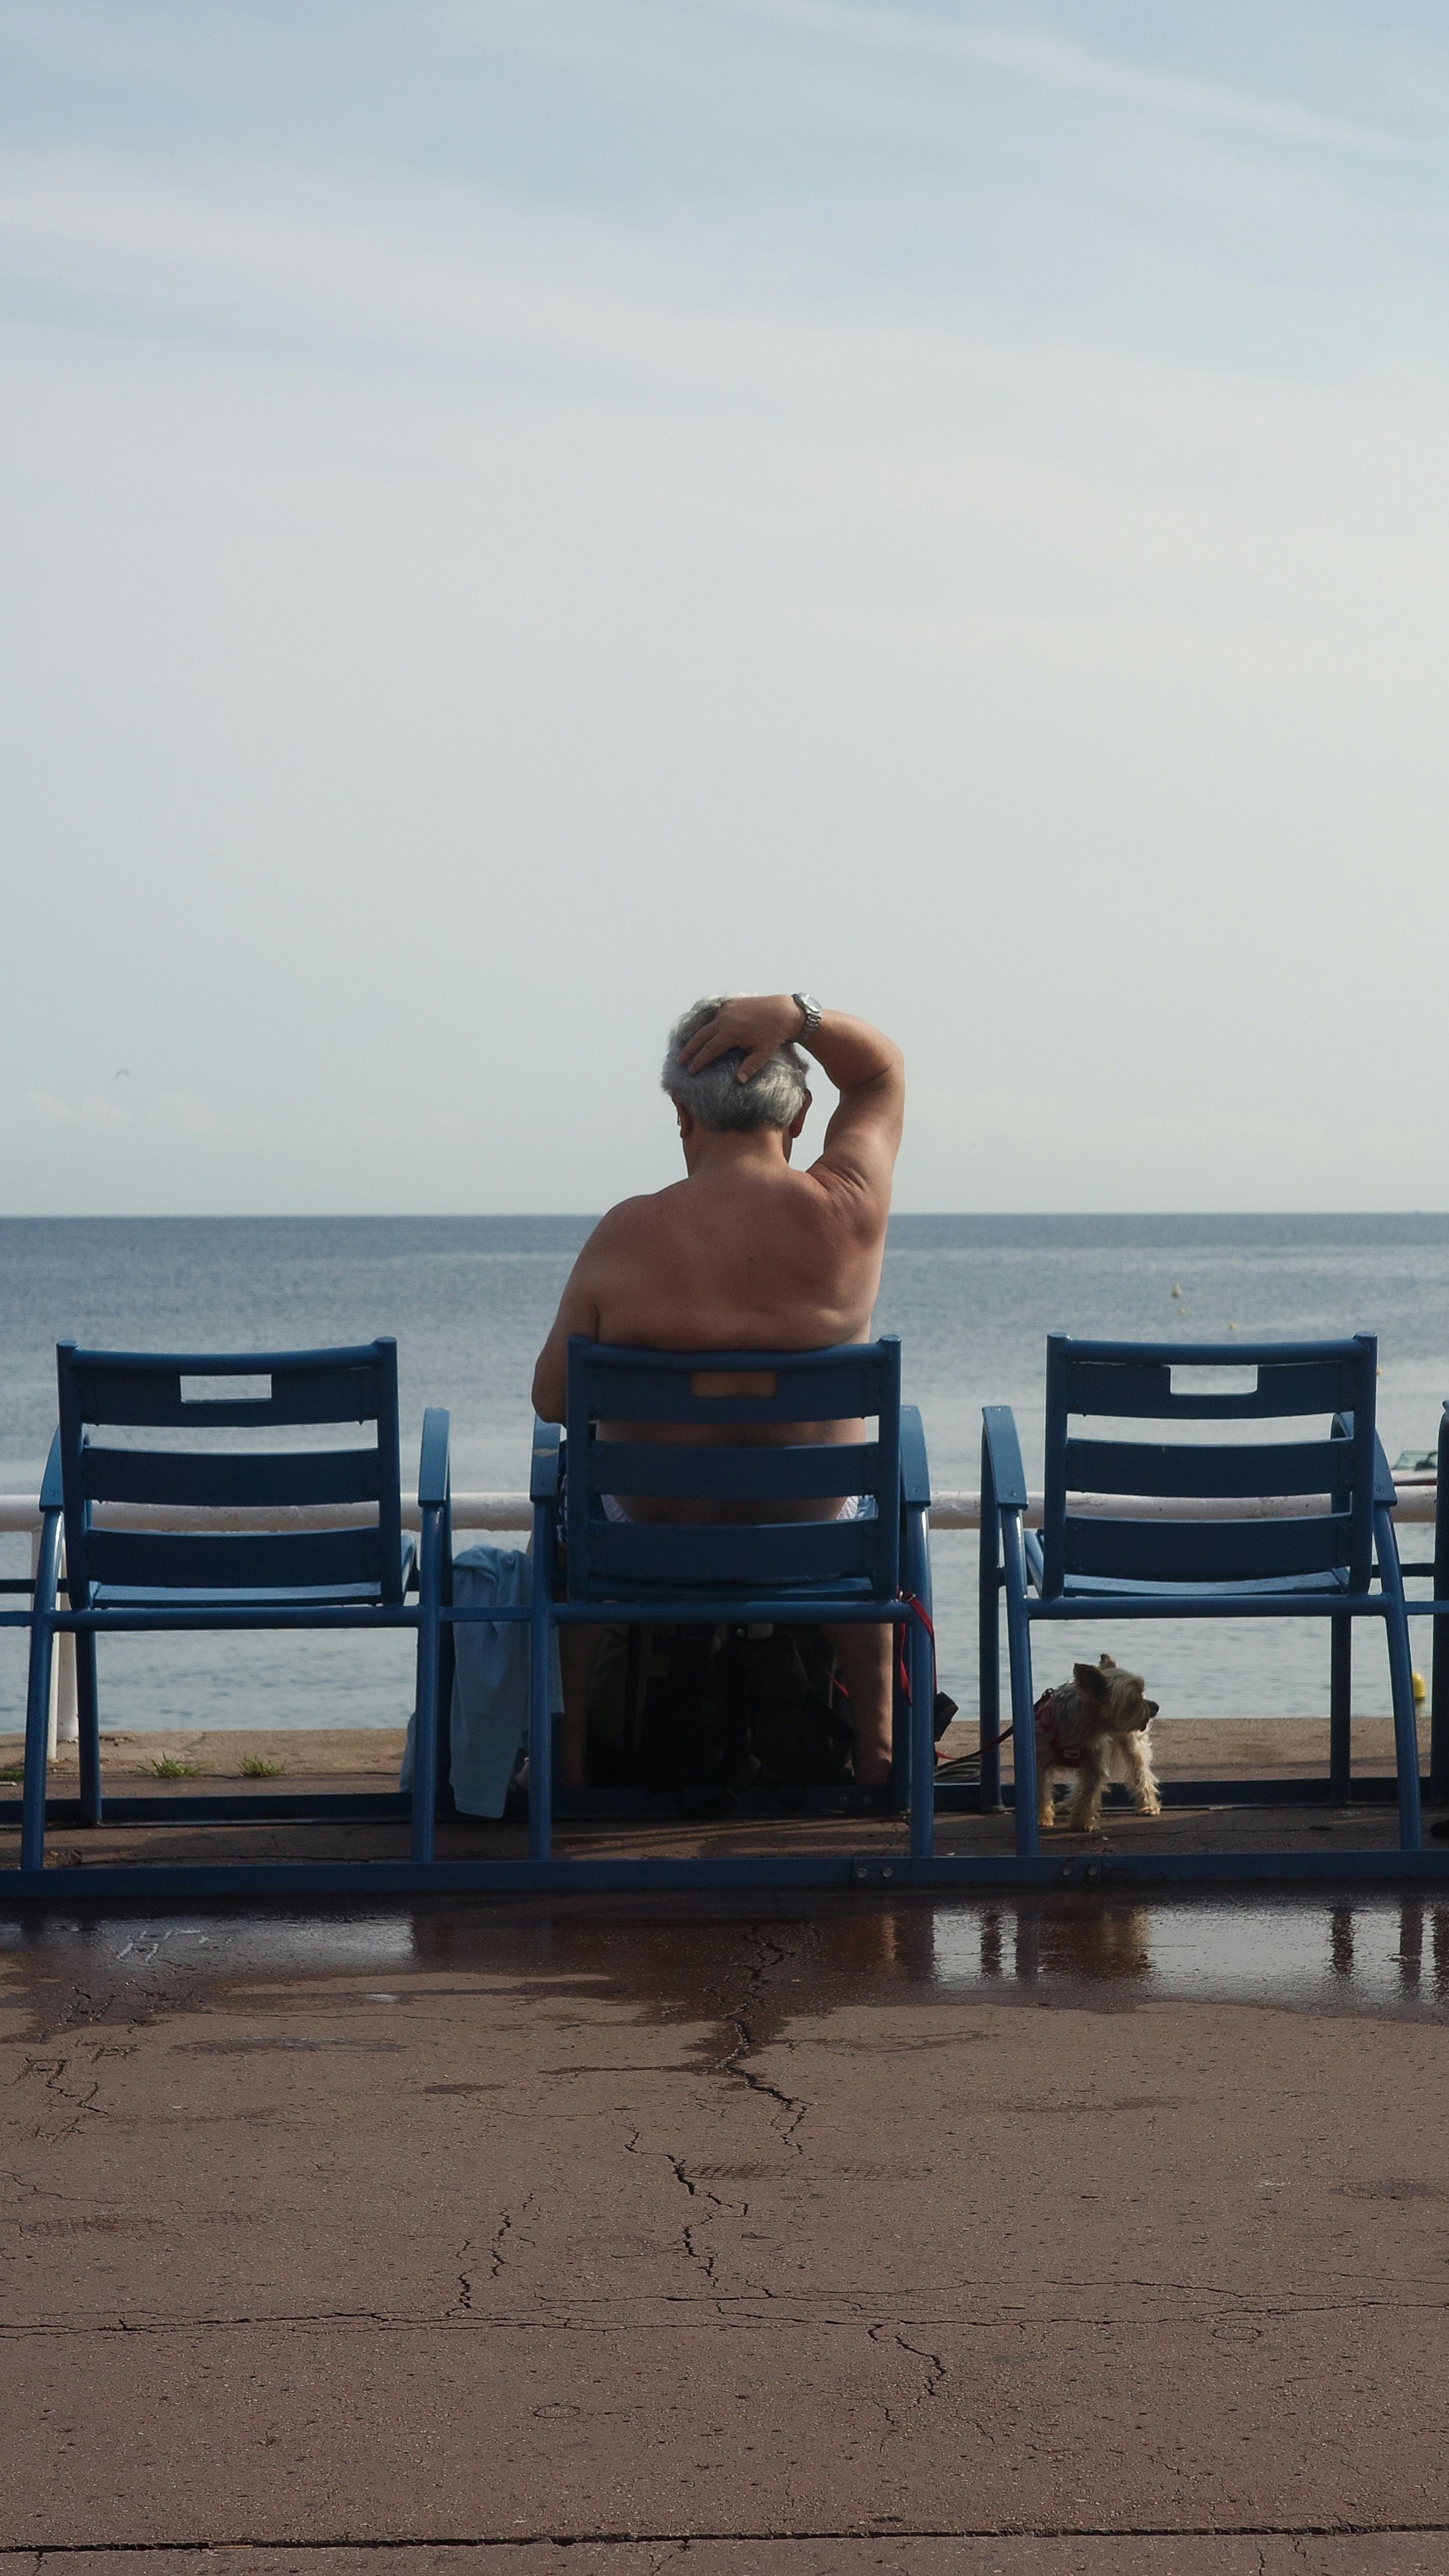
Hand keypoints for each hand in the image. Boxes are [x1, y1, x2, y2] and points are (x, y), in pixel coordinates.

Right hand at [678, 994, 806, 1082]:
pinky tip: (704, 1033)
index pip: (709, 1050)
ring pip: (706, 1025)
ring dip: (696, 1037)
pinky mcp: (731, 1004)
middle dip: (690, 1050)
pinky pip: (714, 1016)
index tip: (690, 1070)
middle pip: (701, 1037)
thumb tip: (738, 1081)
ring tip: (688, 1048)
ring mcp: (727, 1009)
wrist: (783, 1011)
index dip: (698, 1061)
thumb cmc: (774, 1034)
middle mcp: (725, 1019)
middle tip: (681, 1060)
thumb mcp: (763, 1053)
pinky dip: (707, 1026)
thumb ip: (750, 1067)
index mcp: (731, 1033)